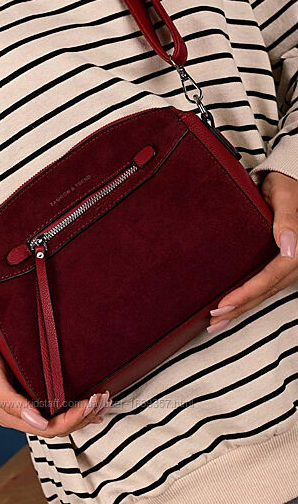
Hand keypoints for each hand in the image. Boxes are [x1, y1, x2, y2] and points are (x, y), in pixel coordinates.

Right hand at [0, 343, 111, 435]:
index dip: (73, 419)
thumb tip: (39, 424)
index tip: (89, 403)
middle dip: (85, 415)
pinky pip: (60, 409)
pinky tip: (91, 405)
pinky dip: (79, 408)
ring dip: (85, 413)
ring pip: (63, 419)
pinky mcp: (34, 397)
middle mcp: (25, 416)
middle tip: (102, 399)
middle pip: (61, 426)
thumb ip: (13, 403)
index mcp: (15, 417)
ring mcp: (31, 408)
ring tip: (103, 401)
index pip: (51, 428)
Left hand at [208, 171, 297, 332]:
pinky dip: (248, 300)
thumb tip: (289, 245)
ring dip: (242, 309)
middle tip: (213, 320)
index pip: (272, 276)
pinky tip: (232, 309)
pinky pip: (266, 287)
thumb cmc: (285, 185)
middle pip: (267, 290)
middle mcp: (296, 260)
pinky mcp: (281, 266)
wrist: (290, 180)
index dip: (248, 292)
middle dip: (240, 307)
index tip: (224, 303)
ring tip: (217, 322)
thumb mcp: (285, 196)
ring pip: (266, 293)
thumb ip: (287, 219)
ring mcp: (290, 265)